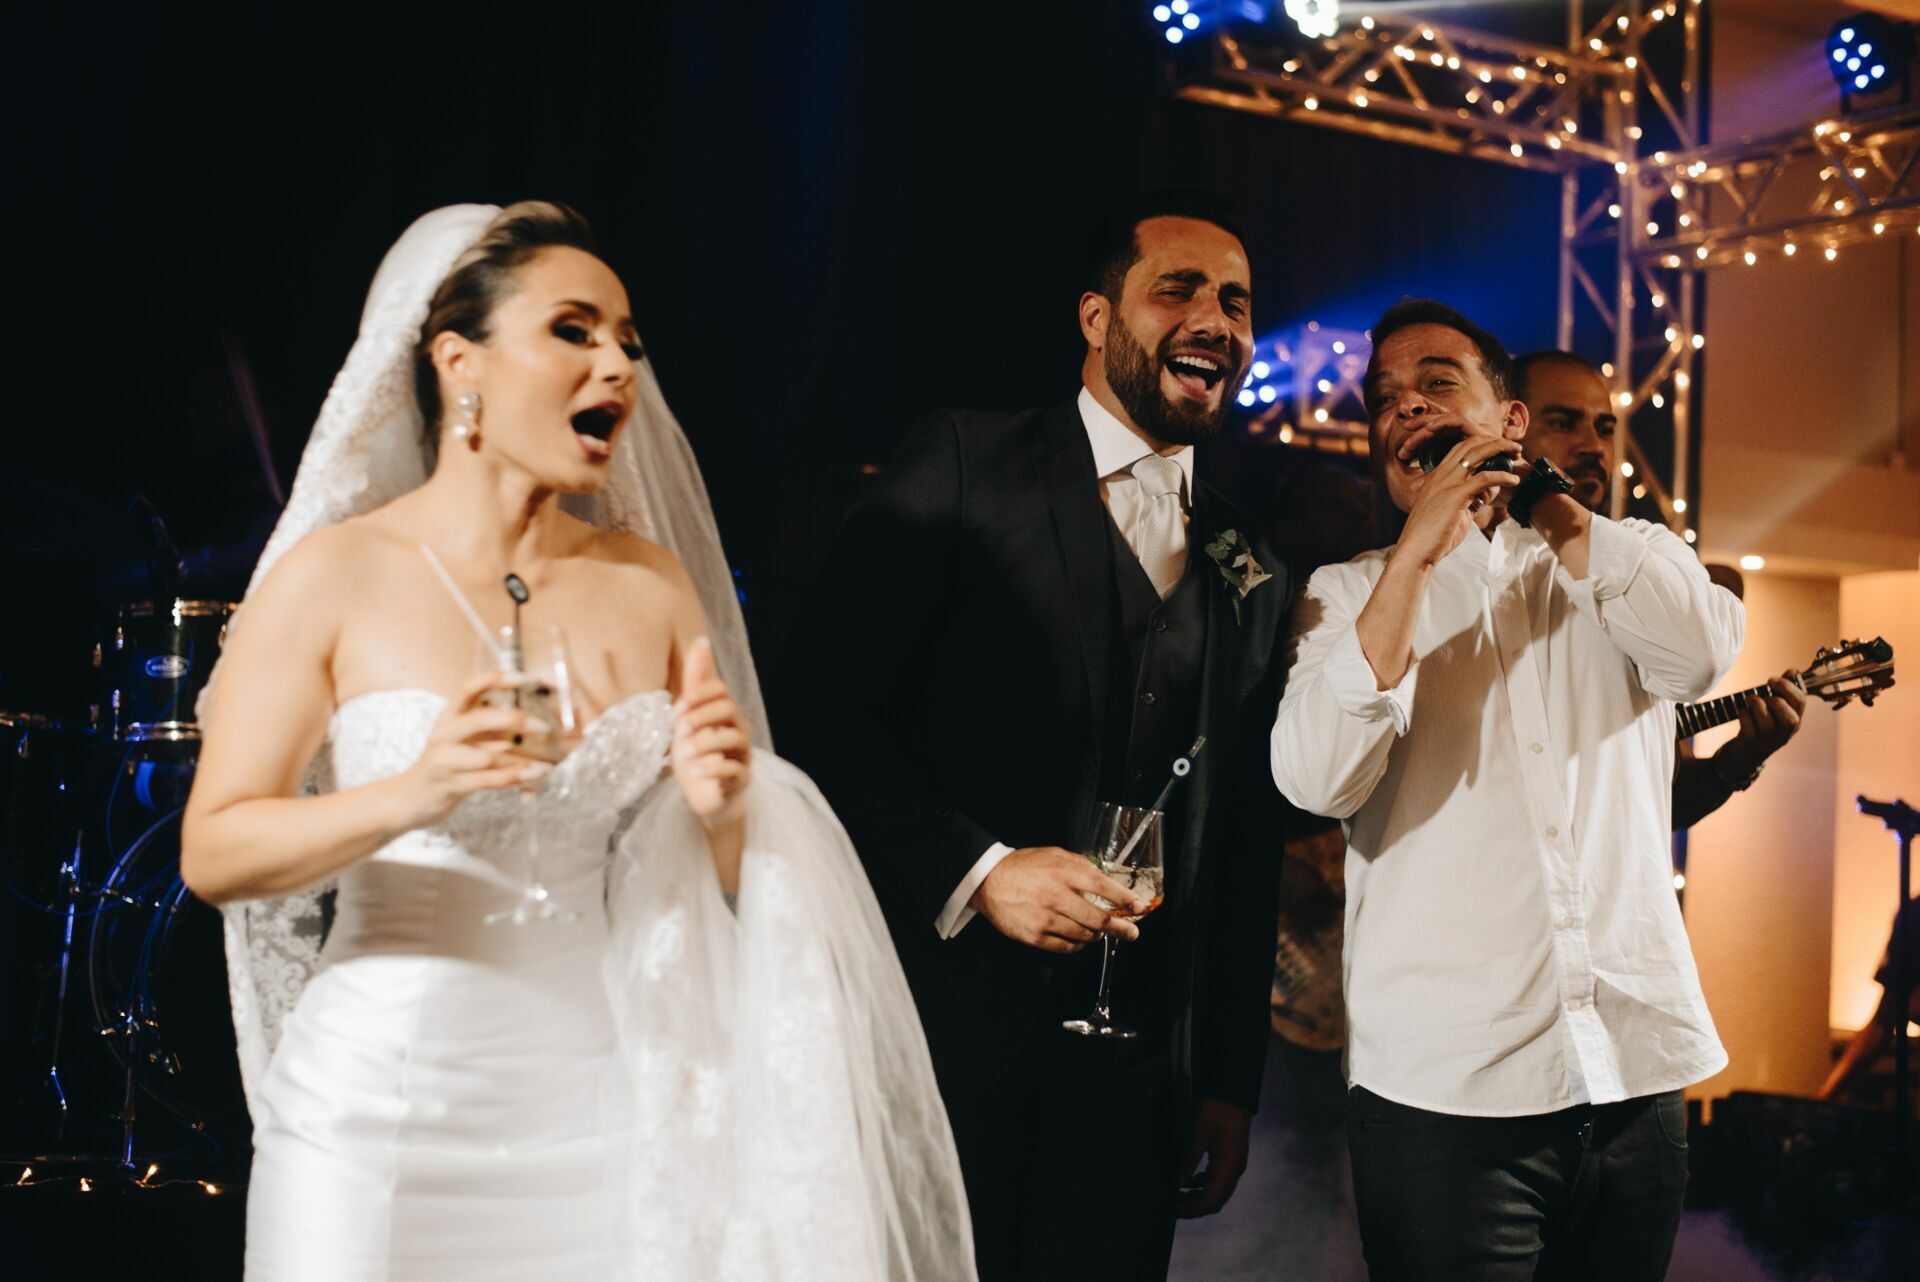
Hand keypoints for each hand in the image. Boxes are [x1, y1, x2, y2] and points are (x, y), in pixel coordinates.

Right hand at [392, 672, 553, 829]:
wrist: (408, 799)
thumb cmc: (443, 765)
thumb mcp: (462, 739)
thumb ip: (489, 729)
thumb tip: (529, 720)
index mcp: (449, 718)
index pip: (468, 689)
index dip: (494, 680)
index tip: (523, 677)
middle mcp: (444, 735)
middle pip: (478, 720)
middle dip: (513, 720)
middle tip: (543, 726)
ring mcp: (444, 760)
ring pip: (485, 757)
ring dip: (519, 762)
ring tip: (545, 765)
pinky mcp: (449, 785)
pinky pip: (485, 780)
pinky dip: (512, 778)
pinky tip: (531, 775)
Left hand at [673, 637, 751, 829]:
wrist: (704, 795)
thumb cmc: (695, 753)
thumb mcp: (687, 718)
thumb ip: (695, 683)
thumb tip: (701, 640)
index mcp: (724, 712)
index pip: (721, 690)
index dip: (700, 695)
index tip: (677, 709)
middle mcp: (738, 729)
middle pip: (729, 709)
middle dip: (701, 717)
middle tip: (680, 730)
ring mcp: (742, 754)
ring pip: (733, 738)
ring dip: (704, 744)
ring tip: (684, 754)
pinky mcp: (741, 779)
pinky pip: (734, 770)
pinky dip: (712, 768)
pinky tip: (695, 771)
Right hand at [969, 846, 1144, 953]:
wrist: (988, 881)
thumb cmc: (1023, 867)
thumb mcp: (1054, 855)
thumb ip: (1080, 865)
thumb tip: (1106, 878)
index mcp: (1064, 873)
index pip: (1103, 887)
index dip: (1124, 899)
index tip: (1138, 907)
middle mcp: (1056, 896)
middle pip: (1098, 919)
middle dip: (1120, 928)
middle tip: (1131, 932)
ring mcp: (1046, 919)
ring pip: (1084, 936)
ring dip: (1097, 936)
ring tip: (1100, 933)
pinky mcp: (1035, 936)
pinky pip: (1066, 947)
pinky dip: (1078, 945)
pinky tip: (1080, 940)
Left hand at [1177, 1098, 1251, 1217]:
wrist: (1230, 1090)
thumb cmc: (1216, 1106)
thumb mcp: (1199, 1130)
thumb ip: (1189, 1157)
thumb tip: (1178, 1181)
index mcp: (1230, 1164)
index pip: (1212, 1199)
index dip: (1193, 1209)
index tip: (1174, 1210)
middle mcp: (1234, 1168)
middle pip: (1215, 1200)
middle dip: (1193, 1207)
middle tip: (1171, 1207)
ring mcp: (1232, 1163)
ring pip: (1215, 1191)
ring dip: (1196, 1197)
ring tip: (1175, 1197)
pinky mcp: (1227, 1157)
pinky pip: (1214, 1179)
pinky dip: (1200, 1185)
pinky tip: (1185, 1182)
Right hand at [1393, 435, 1521, 568]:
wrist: (1416, 551)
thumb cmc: (1433, 536)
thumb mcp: (1456, 512)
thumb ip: (1472, 498)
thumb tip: (1491, 490)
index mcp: (1437, 476)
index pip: (1460, 448)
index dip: (1482, 444)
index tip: (1500, 448)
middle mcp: (1441, 475)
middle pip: (1470, 445)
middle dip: (1495, 441)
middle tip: (1514, 447)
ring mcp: (1447, 483)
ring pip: (1476, 454)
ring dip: (1500, 449)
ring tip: (1517, 452)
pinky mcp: (1455, 495)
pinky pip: (1484, 478)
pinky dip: (1502, 476)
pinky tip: (1513, 481)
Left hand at [1722, 670, 1806, 772]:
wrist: (1746, 753)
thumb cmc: (1762, 723)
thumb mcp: (1775, 707)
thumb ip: (1784, 690)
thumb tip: (1794, 671)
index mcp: (1795, 719)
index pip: (1801, 702)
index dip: (1788, 687)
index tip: (1771, 679)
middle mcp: (1785, 732)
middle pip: (1790, 719)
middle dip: (1776, 700)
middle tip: (1763, 694)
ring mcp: (1769, 741)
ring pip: (1768, 725)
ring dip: (1757, 707)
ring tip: (1751, 700)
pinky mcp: (1752, 745)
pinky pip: (1750, 731)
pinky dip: (1745, 717)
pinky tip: (1743, 712)